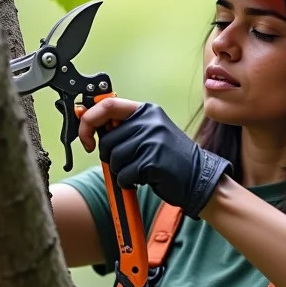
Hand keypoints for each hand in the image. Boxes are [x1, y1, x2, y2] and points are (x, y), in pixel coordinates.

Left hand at [78, 99, 231, 219]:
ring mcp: (152, 140)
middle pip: (107, 140)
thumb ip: (125, 127)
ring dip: (121, 171)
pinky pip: (124, 174)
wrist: (199, 178)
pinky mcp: (152, 161)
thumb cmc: (170, 159)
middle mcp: (149, 121)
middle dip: (110, 156)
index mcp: (147, 111)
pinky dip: (129, 182)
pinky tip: (146, 178)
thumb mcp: (151, 133)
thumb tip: (88, 124)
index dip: (89, 120)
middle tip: (129, 161)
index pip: (107, 105)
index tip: (86, 138)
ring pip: (113, 158)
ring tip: (141, 169)